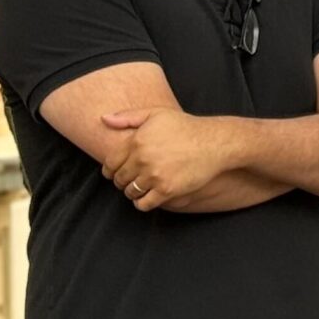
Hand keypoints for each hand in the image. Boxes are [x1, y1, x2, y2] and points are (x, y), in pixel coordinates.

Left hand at [100, 107, 233, 210]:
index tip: (117, 171)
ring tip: (142, 187)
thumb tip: (103, 119)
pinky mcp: (167, 190)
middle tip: (132, 179)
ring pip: (130, 192)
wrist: (214, 143)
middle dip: (122, 181)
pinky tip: (149, 196)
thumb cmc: (185, 127)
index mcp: (137, 141)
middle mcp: (142, 159)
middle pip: (119, 179)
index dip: (111, 170)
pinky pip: (144, 204)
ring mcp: (154, 176)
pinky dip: (142, 203)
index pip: (110, 163)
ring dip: (133, 192)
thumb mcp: (156, 114)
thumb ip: (128, 117)